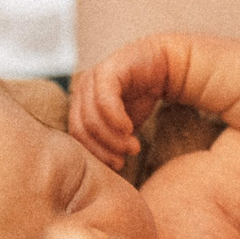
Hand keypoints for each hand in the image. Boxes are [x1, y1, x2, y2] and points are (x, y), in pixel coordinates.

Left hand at [69, 35, 174, 171]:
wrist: (163, 66)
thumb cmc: (141, 98)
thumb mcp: (122, 125)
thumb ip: (109, 140)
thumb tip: (105, 172)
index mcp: (79, 105)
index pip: (76, 138)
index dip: (95, 155)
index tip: (117, 166)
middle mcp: (81, 91)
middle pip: (80, 130)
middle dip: (102, 151)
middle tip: (123, 161)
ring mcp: (91, 79)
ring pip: (91, 119)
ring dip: (114, 140)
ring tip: (133, 148)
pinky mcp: (107, 71)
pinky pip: (105, 101)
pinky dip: (116, 120)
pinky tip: (131, 130)